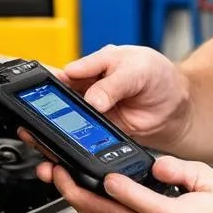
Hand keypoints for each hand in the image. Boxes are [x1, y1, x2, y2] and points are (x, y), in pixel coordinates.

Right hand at [54, 44, 191, 152]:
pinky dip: (72, 143)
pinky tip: (67, 148)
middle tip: (37, 118)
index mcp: (94, 64)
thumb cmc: (158, 76)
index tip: (43, 95)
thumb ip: (114, 84)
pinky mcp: (99, 130)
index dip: (50, 83)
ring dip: (55, 128)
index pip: (65, 72)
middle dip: (46, 108)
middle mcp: (88, 86)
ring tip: (45, 136)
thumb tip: (92, 99)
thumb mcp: (138, 70)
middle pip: (59, 98)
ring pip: (65, 119)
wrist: (175, 106)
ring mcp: (92, 110)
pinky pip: (81, 137)